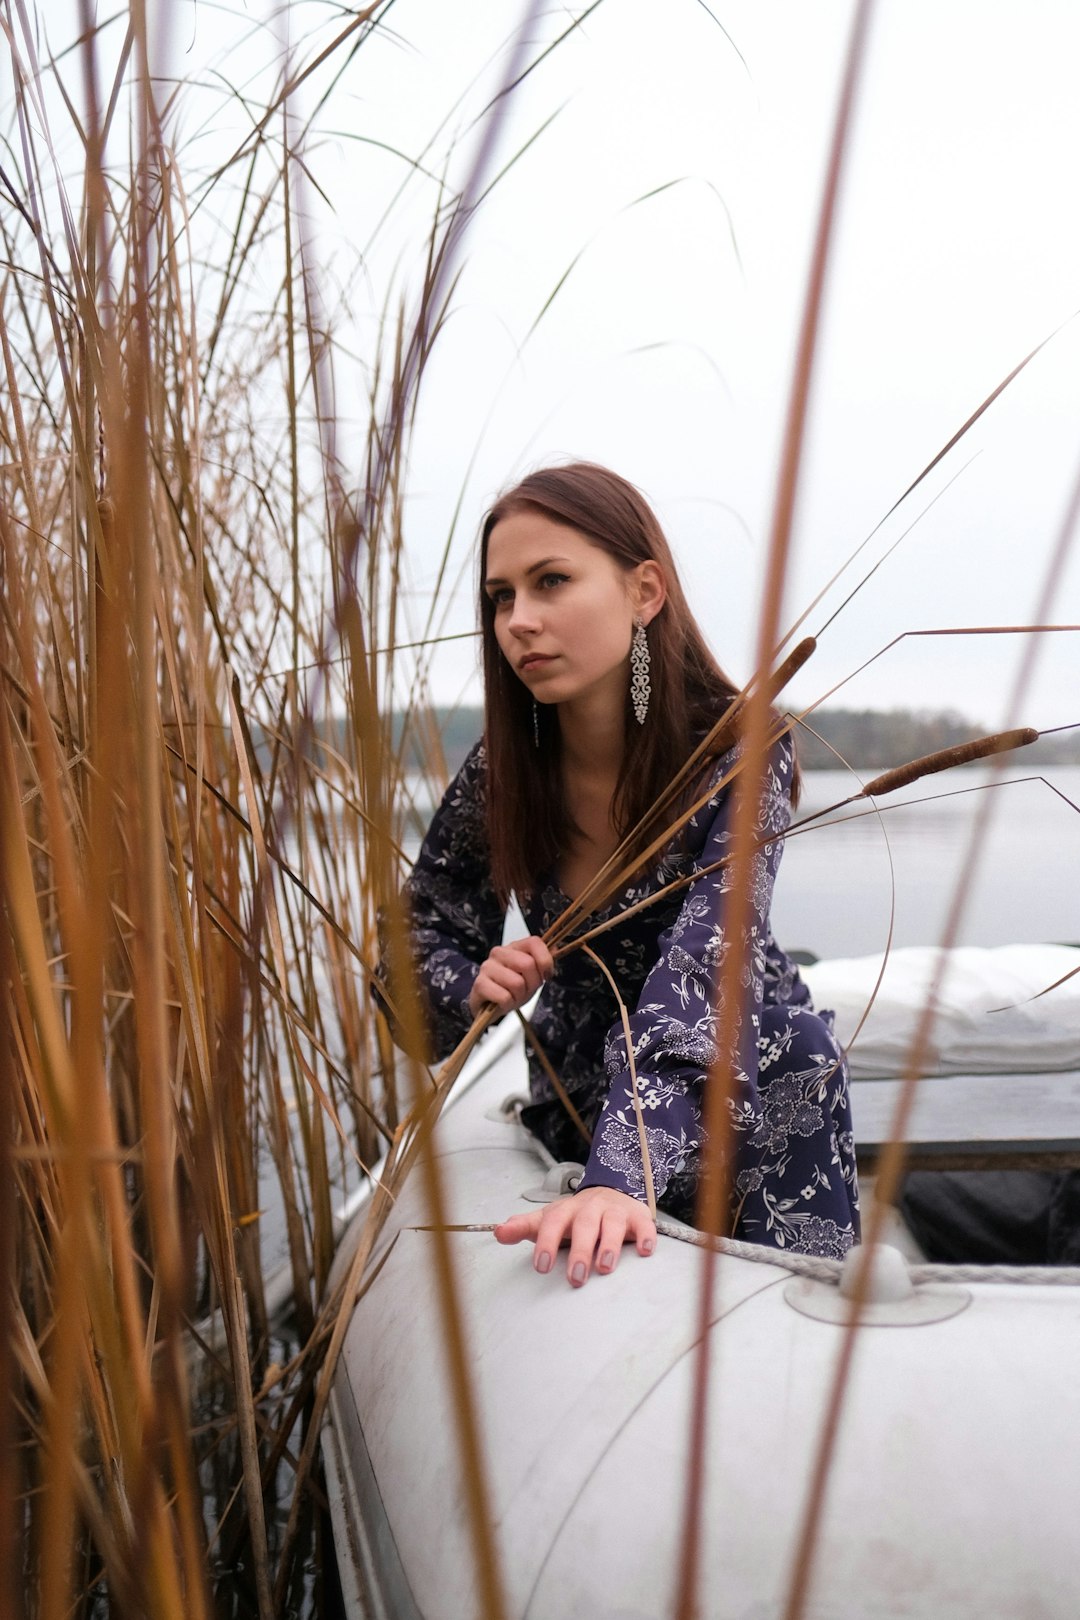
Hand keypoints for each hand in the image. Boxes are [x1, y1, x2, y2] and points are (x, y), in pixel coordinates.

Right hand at [468, 935, 553, 1017]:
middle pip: (527, 964)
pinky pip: (504, 997)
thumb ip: (542, 962)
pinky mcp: (479, 984)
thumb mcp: (532, 976)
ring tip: (512, 996)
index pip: (534, 942)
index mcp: (514, 947)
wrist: (489, 1006)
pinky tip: (502, 1002)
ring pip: (516, 983)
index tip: (546, 976)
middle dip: (532, 983)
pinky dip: (508, 1004)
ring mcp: (487, 967)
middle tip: (525, 990)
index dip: (545, 961)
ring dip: (519, 996)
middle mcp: (499, 953)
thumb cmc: (511, 989)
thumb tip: (556, 948)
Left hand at [494, 1185, 655, 1286]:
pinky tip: (645, 1252)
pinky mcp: (638, 1216)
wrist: (611, 1191)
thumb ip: (524, 1227)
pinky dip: (646, 1237)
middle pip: (585, 1225)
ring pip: (613, 1224)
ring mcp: (615, 1211)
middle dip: (580, 1251)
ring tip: (604, 1268)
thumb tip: (498, 1232)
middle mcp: (590, 1209)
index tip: (541, 1266)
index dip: (546, 1242)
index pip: (553, 1222)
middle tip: (575, 1278)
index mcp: (566, 1210)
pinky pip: (644, 1224)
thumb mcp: (549, 1218)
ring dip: (609, 1245)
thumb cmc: (576, 1215)